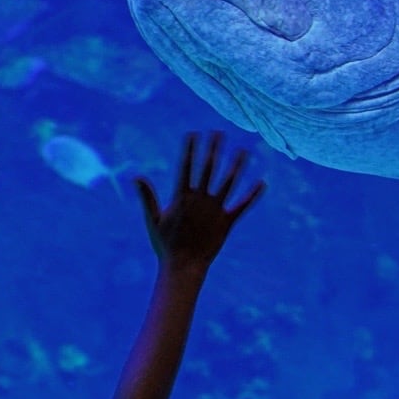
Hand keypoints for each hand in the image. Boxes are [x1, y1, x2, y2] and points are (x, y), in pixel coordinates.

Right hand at [134, 132, 263, 273]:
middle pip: (209, 169)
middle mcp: (201, 200)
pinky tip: (262, 183)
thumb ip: (147, 197)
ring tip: (244, 151)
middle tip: (219, 132)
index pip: (186, 167)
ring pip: (229, 183)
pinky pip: (242, 206)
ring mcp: (215, 211)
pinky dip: (252, 195)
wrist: (183, 267)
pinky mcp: (227, 222)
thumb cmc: (165, 244)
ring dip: (237, 166)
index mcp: (182, 197)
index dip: (190, 149)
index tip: (193, 133)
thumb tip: (136, 176)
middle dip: (214, 149)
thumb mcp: (153, 220)